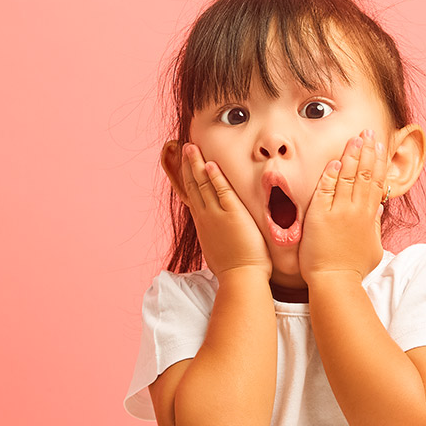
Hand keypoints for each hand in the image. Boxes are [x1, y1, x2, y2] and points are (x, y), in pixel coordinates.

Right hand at [181, 143, 272, 279]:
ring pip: (203, 184)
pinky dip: (215, 176)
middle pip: (193, 186)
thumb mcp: (219, 250)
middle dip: (188, 165)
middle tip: (185, 147)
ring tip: (191, 148)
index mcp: (203, 224)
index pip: (192, 196)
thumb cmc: (235, 269)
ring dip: (196, 164)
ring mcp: (217, 215)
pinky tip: (209, 164)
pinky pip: (221, 191)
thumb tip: (219, 235)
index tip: (184, 165)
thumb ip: (218, 236)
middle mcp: (205, 217)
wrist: (240, 278)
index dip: (188, 179)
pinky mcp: (232, 214)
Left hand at [299, 129, 386, 284]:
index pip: (376, 183)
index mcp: (369, 217)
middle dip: (367, 151)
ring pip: (347, 178)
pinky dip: (330, 175)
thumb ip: (375, 226)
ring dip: (351, 156)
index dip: (378, 163)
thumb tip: (379, 210)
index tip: (380, 146)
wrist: (335, 282)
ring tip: (355, 138)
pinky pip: (325, 190)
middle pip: (364, 175)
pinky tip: (333, 160)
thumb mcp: (372, 247)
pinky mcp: (320, 216)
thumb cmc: (352, 269)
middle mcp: (356, 211)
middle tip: (369, 132)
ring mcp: (338, 212)